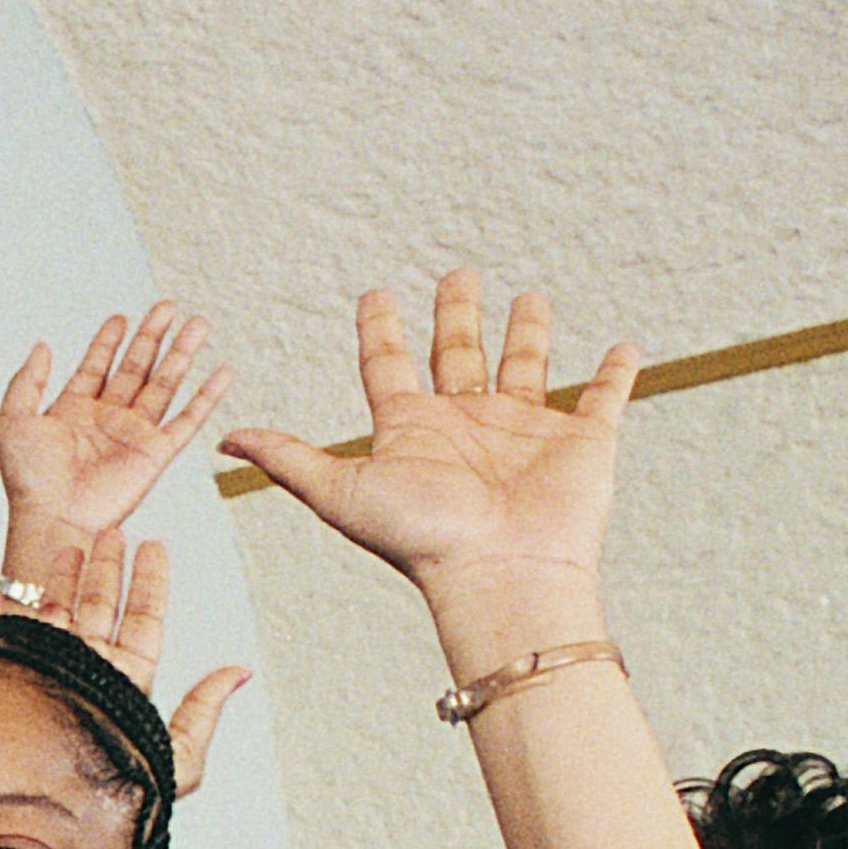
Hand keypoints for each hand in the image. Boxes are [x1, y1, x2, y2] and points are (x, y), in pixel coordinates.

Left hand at [0, 304, 226, 551]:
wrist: (53, 516)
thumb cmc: (28, 480)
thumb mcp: (12, 421)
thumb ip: (26, 381)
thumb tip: (42, 345)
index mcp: (74, 411)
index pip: (96, 366)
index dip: (108, 342)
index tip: (120, 318)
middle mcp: (107, 419)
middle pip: (136, 367)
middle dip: (152, 336)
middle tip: (167, 306)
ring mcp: (134, 435)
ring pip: (164, 384)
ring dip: (182, 353)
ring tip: (198, 323)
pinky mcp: (156, 453)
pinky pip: (188, 419)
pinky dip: (208, 396)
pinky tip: (223, 371)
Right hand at [6, 525, 249, 798]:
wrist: (51, 816)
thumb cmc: (115, 798)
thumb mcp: (177, 758)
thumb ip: (203, 711)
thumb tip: (240, 670)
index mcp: (127, 684)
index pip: (143, 622)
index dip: (150, 583)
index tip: (154, 545)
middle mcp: (88, 675)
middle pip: (101, 609)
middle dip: (107, 569)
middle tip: (112, 531)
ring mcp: (49, 675)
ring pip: (57, 614)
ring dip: (61, 578)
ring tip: (67, 544)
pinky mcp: (12, 681)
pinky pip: (5, 640)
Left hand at [221, 273, 636, 639]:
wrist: (501, 574)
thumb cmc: (421, 540)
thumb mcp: (342, 492)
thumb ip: (288, 460)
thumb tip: (221, 441)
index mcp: (412, 430)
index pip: (390, 365)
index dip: (380, 329)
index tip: (375, 293)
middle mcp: (466, 424)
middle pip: (457, 354)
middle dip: (455, 314)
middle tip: (457, 274)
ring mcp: (525, 431)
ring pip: (525, 366)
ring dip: (526, 333)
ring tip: (528, 298)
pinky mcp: (582, 441)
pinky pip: (604, 397)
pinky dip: (618, 373)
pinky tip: (626, 349)